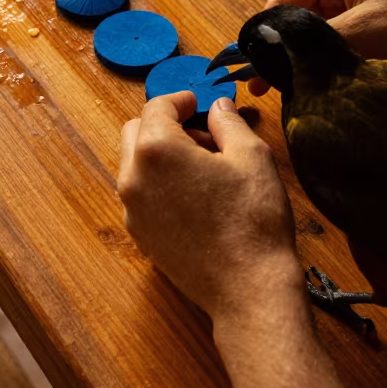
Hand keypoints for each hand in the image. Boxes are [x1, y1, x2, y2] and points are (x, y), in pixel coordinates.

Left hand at [118, 91, 303, 327]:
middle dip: (163, 125)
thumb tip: (217, 107)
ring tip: (204, 166)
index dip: (180, 99)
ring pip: (135, 166)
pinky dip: (160, 184)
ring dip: (161, 155)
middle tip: (201, 133)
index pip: (157, 107)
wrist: (248, 288)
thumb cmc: (253, 220)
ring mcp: (133, 211)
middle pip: (135, 132)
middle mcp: (134, 179)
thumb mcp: (251, 156)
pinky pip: (141, 196)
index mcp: (157, 150)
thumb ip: (228, 122)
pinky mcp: (140, 236)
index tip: (197, 102)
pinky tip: (196, 196)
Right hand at [249, 0, 386, 95]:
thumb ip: (311, 43)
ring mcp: (355, 10)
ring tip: (287, 92)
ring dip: (305, 63)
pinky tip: (315, 89)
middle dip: (282, 52)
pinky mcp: (369, 32)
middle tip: (262, 88)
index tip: (251, 67)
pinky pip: (335, 50)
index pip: (281, 4)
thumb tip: (266, 57)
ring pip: (314, 40)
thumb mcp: (361, 31)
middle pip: (295, 23)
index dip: (265, 36)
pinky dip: (325, 67)